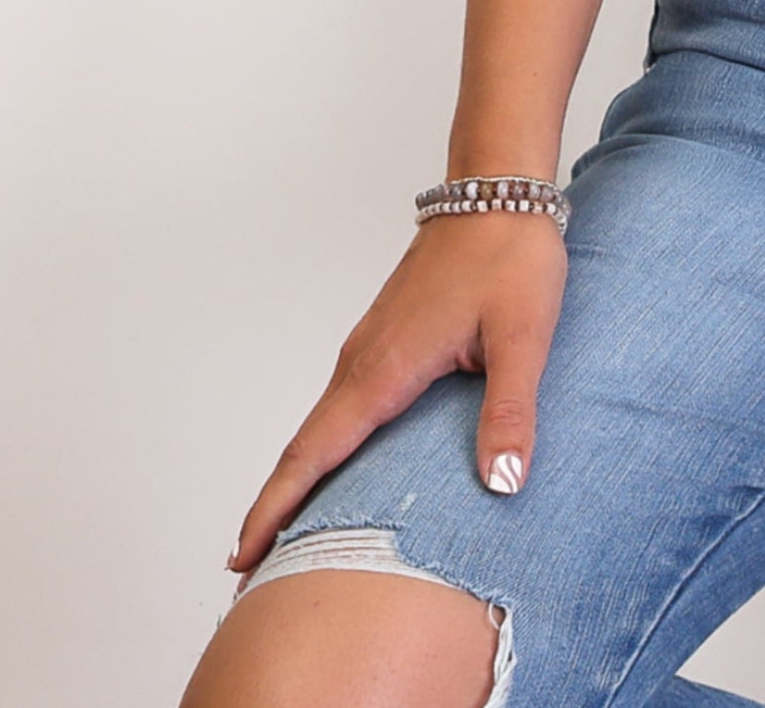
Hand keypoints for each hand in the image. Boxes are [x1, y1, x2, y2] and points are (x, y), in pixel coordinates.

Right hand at [226, 212, 566, 571]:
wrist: (498, 191)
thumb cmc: (509, 257)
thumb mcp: (523, 337)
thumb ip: (510, 411)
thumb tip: (502, 483)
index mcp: (386, 368)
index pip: (314, 454)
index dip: (276, 509)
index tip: (241, 557)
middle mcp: (363, 360)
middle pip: (304, 449)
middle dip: (274, 510)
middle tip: (248, 572)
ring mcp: (369, 347)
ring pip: (320, 426)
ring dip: (298, 479)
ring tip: (287, 535)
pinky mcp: (384, 338)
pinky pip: (342, 405)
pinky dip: (324, 446)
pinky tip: (336, 468)